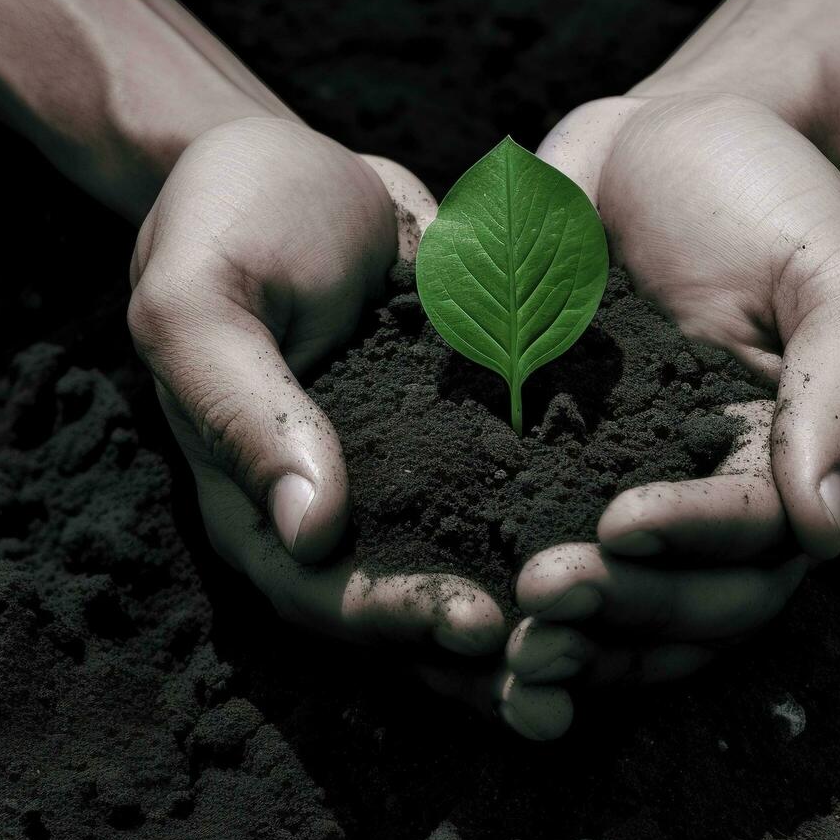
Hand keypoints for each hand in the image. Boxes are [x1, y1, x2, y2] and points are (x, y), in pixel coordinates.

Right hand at [128, 118, 566, 732]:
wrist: (280, 161)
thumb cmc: (224, 223)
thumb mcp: (204, 301)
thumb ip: (245, 412)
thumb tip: (311, 533)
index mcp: (253, 502)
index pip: (322, 593)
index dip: (396, 621)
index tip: (478, 626)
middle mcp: (332, 512)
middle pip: (406, 613)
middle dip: (486, 653)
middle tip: (566, 677)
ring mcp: (400, 480)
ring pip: (470, 570)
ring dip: (535, 620)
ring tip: (615, 647)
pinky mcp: (458, 438)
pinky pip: (513, 493)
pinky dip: (564, 527)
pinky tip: (636, 544)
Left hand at [506, 93, 839, 706]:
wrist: (661, 138)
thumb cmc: (765, 196)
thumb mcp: (832, 273)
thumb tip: (824, 534)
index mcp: (787, 470)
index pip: (752, 545)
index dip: (689, 549)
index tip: (620, 527)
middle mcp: (712, 507)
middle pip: (685, 606)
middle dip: (618, 608)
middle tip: (540, 592)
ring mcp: (628, 496)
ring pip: (617, 610)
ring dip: (565, 637)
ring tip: (499, 643)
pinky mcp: (551, 478)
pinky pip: (533, 554)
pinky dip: (503, 599)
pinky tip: (456, 618)